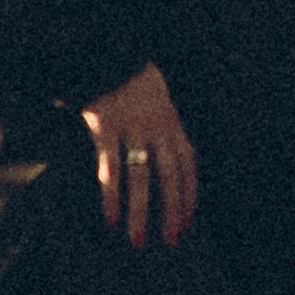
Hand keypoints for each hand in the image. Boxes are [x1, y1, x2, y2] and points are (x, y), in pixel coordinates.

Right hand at [80, 60, 197, 252]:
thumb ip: (168, 130)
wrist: (107, 52)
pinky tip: (111, 218)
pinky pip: (111, 168)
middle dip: (172, 211)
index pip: (188, 167)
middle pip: (170, 176)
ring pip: (141, 177)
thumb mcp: (161, 101)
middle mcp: (157, 128)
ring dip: (141, 211)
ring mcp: (132, 128)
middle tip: (170, 242)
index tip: (187, 224)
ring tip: (138, 240)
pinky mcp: (106, 127)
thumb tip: (176, 165)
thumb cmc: (134, 82)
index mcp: (173, 123)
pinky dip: (111, 195)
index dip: (189, 196)